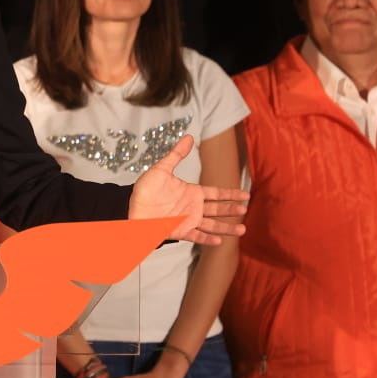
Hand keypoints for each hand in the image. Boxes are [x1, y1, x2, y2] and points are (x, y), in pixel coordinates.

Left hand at [128, 135, 247, 244]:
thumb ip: (177, 154)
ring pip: (211, 225)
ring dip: (226, 227)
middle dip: (231, 209)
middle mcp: (193, 207)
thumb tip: (189, 137)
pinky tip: (219, 240)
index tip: (245, 195)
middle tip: (245, 209)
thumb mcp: (162, 169)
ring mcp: (188, 220)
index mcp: (192, 192)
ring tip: (241, 229)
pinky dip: (207, 239)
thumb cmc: (145, 189)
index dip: (230, 194)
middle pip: (217, 209)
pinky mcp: (180, 231)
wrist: (131, 207)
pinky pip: (196, 236)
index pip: (216, 193)